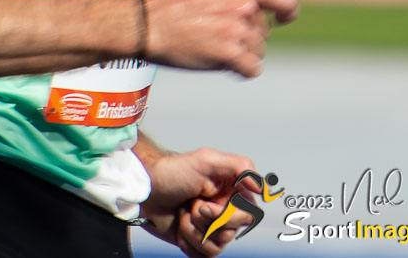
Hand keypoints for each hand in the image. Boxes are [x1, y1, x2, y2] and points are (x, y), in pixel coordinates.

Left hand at [140, 146, 263, 257]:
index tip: (206, 204)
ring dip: (193, 230)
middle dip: (207, 221)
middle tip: (193, 205)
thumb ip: (241, 167)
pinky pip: (203, 255)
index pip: (248, 213)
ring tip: (183, 213)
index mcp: (232, 190)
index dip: (227, 215)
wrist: (144, 191)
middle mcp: (224, 209)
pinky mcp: (197, 241)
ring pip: (216, 246)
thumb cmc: (173, 172)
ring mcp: (210, 227)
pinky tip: (180, 225)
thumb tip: (263, 187)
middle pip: (232, 232)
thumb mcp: (207, 160)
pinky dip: (188, 242)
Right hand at [143, 0, 298, 77]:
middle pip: (265, 32)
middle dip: (249, 37)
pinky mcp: (229, 52)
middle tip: (219, 33)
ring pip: (259, 52)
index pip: (287, 0)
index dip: (288, 13)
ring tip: (216, 47)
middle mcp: (246, 5)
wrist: (151, 22)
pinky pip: (253, 69)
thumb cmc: (186, 5)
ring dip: (243, 55)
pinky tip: (226, 65)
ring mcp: (238, 29)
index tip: (279, 20)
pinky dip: (242, 71)